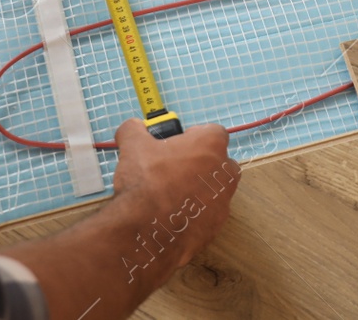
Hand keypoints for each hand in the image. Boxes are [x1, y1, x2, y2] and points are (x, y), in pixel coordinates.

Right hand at [109, 119, 239, 269]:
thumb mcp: (133, 145)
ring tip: (168, 195)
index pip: (212, 132)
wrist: (147, 230)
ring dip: (197, 189)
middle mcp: (225, 172)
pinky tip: (170, 215)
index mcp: (211, 145)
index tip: (175, 145)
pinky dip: (193, 213)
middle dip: (199, 163)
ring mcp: (223, 202)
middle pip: (218, 161)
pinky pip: (206, 214)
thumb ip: (134, 129)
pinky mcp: (216, 227)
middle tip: (172, 169)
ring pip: (214, 189)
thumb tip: (132, 127)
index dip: (193, 136)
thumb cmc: (146, 179)